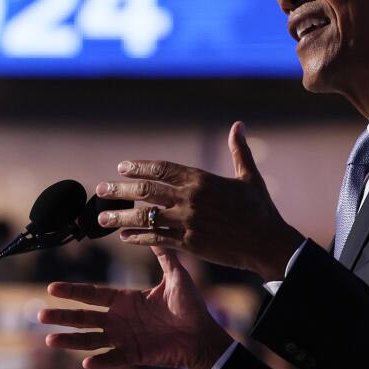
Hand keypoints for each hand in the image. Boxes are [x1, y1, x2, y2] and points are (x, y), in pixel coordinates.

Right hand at [39, 246, 231, 368]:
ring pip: (90, 339)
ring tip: (49, 340)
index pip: (91, 295)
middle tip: (39, 314)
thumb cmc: (190, 306)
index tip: (51, 288)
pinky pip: (113, 358)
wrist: (203, 335)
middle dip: (61, 316)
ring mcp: (124, 338)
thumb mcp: (176, 277)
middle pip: (83, 317)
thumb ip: (164, 255)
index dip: (72, 291)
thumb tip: (154, 228)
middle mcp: (118, 319)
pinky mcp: (134, 355)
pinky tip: (86, 363)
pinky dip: (100, 361)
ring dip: (70, 340)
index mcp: (124, 300)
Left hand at [95, 121, 304, 281]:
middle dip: (119, 190)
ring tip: (101, 218)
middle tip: (100, 190)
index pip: (161, 169)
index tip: (121, 167)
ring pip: (145, 218)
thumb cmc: (260, 210)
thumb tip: (238, 125)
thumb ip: (239, 150)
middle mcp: (190, 199)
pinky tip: (124, 237)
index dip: (139, 167)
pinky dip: (138, 238)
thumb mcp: (249, 177)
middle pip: (146, 192)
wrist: (269, 244)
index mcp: (201, 180)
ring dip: (120, 218)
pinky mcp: (189, 244)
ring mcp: (188, 223)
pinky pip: (156, 239)